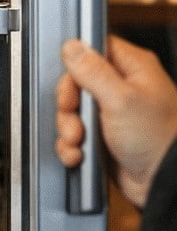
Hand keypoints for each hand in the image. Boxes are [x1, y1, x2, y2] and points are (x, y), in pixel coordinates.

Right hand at [56, 34, 176, 208]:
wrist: (163, 184)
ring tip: (78, 140)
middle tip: (73, 115)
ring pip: (73, 111)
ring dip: (68, 128)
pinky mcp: (103, 136)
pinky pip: (75, 133)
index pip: (94, 50)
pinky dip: (72, 145)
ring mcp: (112, 113)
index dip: (76, 65)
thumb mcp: (121, 99)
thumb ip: (92, 70)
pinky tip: (79, 152)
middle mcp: (122, 88)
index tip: (72, 83)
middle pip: (76, 83)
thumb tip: (72, 47)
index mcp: (134, 69)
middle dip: (69, 104)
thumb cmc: (158, 140)